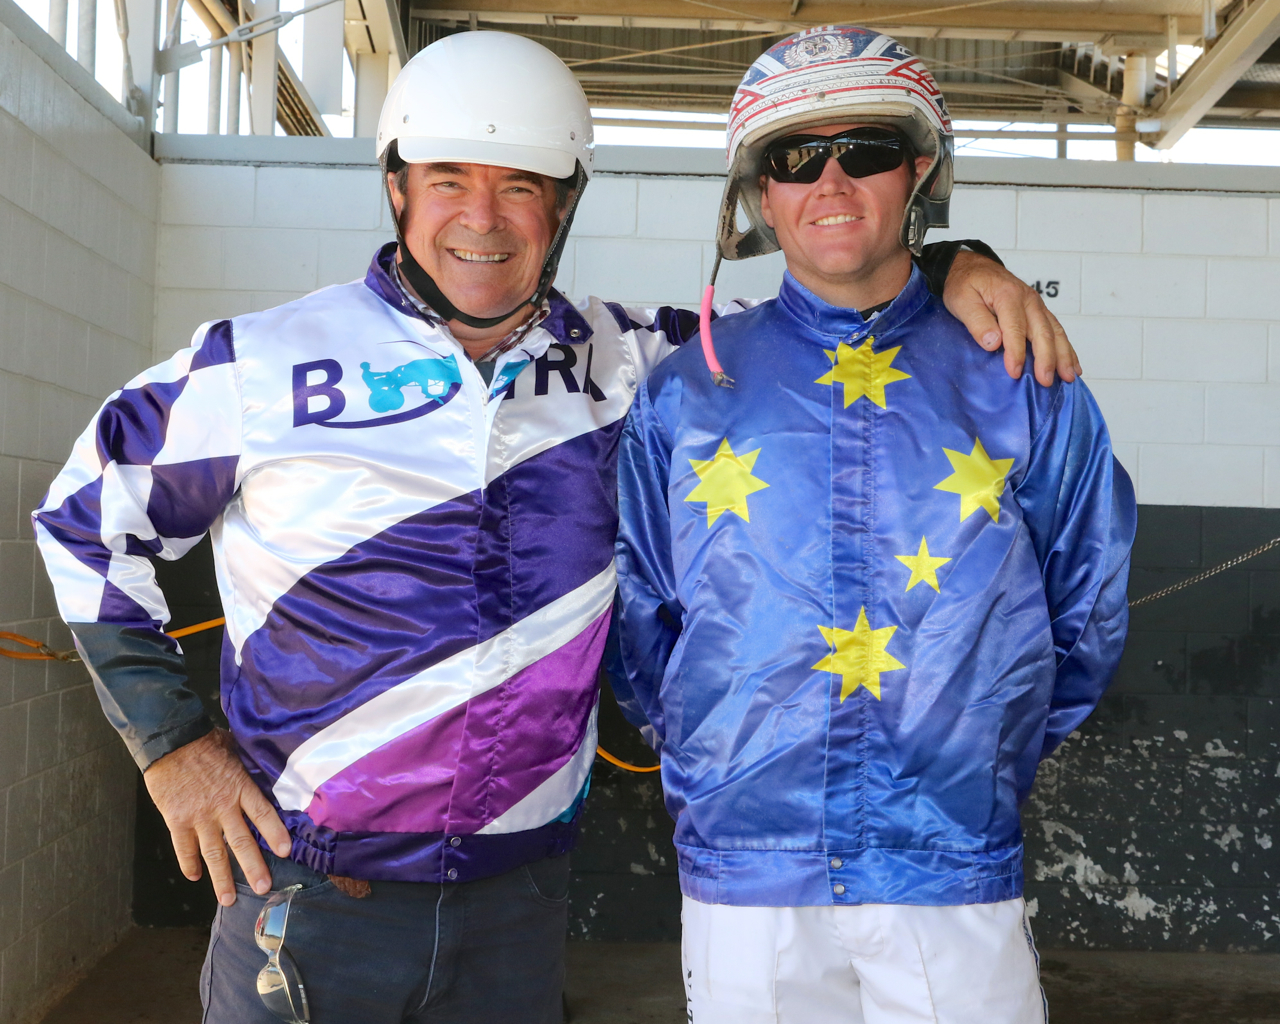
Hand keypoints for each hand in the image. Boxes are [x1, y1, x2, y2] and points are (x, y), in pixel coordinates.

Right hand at [143, 728, 292, 906]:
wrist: (170, 741)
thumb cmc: (205, 742)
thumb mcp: (237, 750)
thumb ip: (250, 769)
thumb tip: (270, 772)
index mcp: (240, 787)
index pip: (262, 813)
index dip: (274, 833)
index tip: (285, 851)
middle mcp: (222, 806)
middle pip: (241, 841)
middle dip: (253, 867)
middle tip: (264, 888)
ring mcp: (198, 816)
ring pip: (213, 852)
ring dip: (221, 878)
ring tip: (229, 899)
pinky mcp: (177, 820)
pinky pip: (184, 848)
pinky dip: (189, 864)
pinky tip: (195, 877)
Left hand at [942, 250, 1080, 385]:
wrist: (971, 267)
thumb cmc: (965, 284)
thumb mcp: (961, 300)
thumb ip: (977, 322)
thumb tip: (994, 342)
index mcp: (1008, 295)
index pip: (1015, 328)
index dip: (1016, 352)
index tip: (1014, 372)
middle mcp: (1027, 299)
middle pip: (1042, 331)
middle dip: (1046, 358)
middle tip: (1046, 381)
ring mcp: (1036, 305)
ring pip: (1055, 331)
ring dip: (1063, 355)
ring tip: (1068, 377)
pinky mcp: (1038, 311)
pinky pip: (1056, 330)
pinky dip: (1066, 348)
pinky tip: (1072, 365)